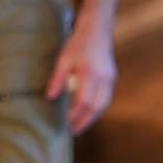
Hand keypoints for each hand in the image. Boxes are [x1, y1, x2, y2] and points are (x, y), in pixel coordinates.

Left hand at [45, 16, 116, 135]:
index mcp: (90, 72)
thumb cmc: (77, 44)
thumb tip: (50, 98)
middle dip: (85, 121)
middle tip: (73, 132)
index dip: (75, 114)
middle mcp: (103, 77)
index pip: (83, 100)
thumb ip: (57, 79)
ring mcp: (110, 78)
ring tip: (80, 127)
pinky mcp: (112, 78)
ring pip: (103, 104)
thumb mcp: (63, 59)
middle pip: (96, 106)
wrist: (97, 30)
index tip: (66, 123)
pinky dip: (97, 109)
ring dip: (92, 118)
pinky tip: (88, 115)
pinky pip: (106, 98)